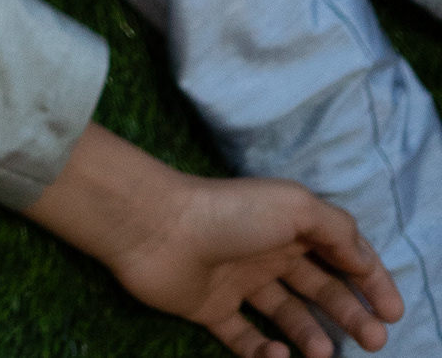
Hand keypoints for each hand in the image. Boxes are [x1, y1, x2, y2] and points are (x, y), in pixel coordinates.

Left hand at [30, 130, 401, 357]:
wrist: (156, 228)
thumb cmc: (230, 213)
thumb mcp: (295, 206)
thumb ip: (336, 230)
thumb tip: (365, 258)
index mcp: (288, 225)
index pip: (339, 253)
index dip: (369, 279)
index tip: (393, 311)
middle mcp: (266, 251)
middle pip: (319, 288)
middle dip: (350, 315)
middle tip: (374, 342)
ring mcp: (238, 281)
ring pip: (287, 317)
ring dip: (312, 339)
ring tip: (324, 354)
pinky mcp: (211, 309)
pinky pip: (246, 340)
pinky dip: (266, 354)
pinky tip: (279, 355)